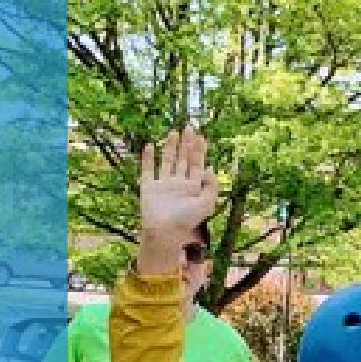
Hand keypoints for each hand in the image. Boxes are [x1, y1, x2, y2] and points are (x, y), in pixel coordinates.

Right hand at [137, 126, 218, 274]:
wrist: (164, 233)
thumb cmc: (186, 221)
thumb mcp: (207, 204)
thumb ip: (212, 186)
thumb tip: (210, 168)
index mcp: (192, 188)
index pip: (197, 165)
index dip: (200, 151)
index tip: (202, 137)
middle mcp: (178, 184)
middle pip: (183, 160)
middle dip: (187, 144)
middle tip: (189, 128)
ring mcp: (162, 185)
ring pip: (167, 162)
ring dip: (170, 147)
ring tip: (173, 133)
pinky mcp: (148, 188)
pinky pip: (147, 170)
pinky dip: (148, 158)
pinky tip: (149, 146)